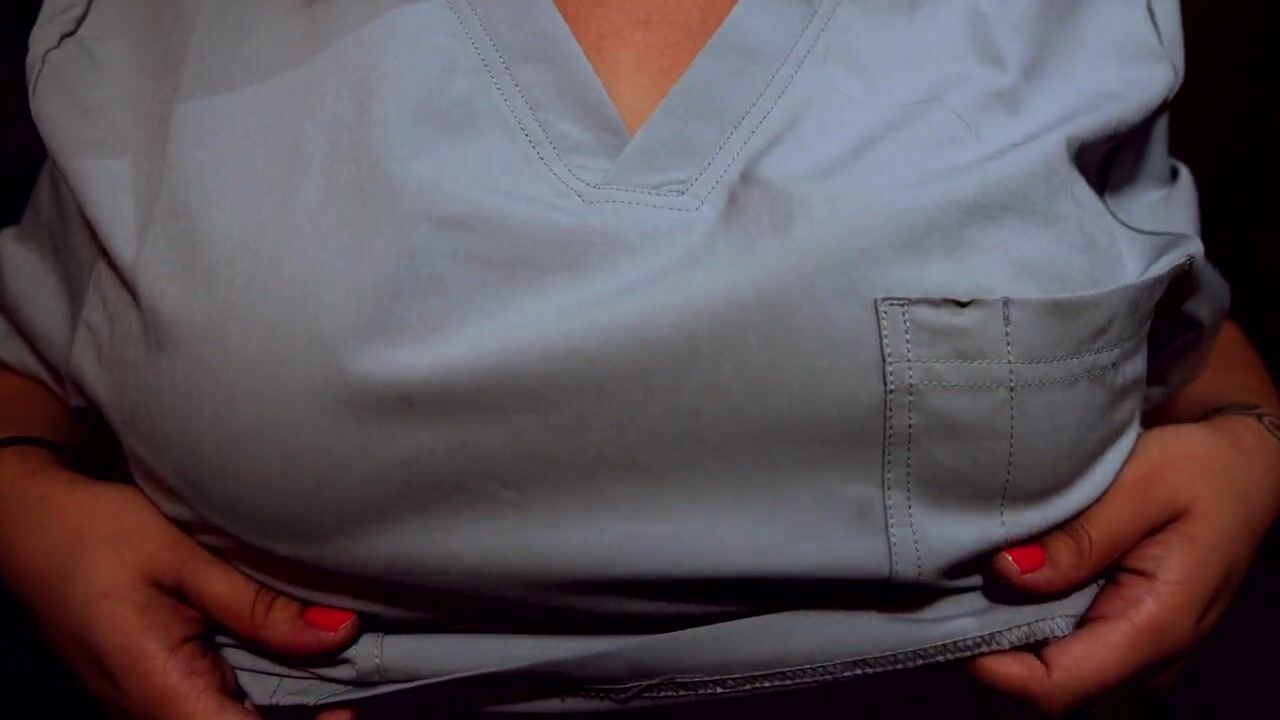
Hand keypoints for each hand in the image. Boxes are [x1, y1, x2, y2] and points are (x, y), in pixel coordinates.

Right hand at [0, 453, 361, 719]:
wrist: (30, 525)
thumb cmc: (96, 533)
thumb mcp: (183, 557)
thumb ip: (257, 605)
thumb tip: (339, 633)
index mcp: (158, 689)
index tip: (346, 713)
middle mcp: (150, 713)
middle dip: (299, 719)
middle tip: (349, 687)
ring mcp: (149, 707)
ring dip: (282, 707)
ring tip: (331, 673)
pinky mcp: (155, 691)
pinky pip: (214, 707)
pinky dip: (258, 692)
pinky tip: (292, 662)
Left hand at [968, 414, 1279, 714]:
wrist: (1245, 473)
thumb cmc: (1198, 472)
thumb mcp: (1142, 485)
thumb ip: (1080, 537)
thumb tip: (1007, 573)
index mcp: (1155, 626)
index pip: (1059, 686)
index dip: (997, 670)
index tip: (951, 622)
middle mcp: (1150, 656)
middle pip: (1052, 687)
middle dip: (995, 651)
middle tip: (952, 592)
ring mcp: (1141, 653)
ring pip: (1058, 673)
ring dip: (1011, 638)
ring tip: (974, 582)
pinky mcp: (1129, 637)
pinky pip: (1071, 651)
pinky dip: (1032, 625)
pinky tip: (1009, 584)